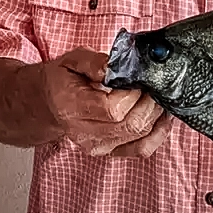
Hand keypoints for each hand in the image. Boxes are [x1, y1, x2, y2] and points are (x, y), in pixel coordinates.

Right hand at [41, 47, 173, 157]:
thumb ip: (94, 61)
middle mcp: (83, 133)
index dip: (132, 94)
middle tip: (153, 83)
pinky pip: (143, 148)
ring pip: (140, 136)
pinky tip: (159, 115)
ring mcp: (98, 146)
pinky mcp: (110, 152)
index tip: (138, 77)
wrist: (52, 102)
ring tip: (156, 95)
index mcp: (71, 108)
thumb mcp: (72, 60)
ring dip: (155, 115)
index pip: (111, 109)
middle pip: (130, 125)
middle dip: (149, 102)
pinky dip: (158, 132)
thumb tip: (116, 67)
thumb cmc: (64, 80)